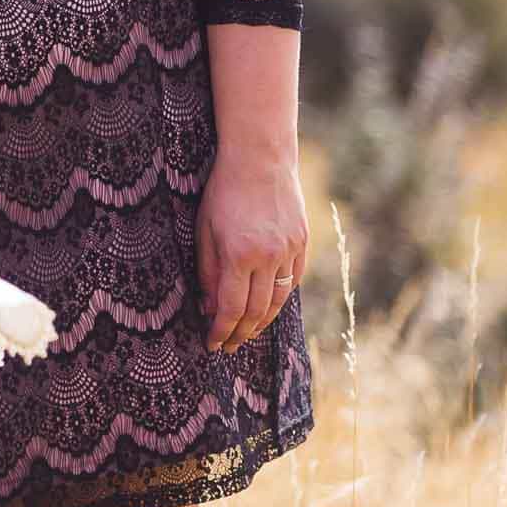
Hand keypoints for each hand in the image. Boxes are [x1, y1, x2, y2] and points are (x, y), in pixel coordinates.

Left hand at [196, 147, 308, 353]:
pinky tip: (268, 307)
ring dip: (262, 322)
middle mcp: (268, 258)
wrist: (261, 159)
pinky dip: (280, 298)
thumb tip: (208, 307)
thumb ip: (206, 270)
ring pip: (278, 300)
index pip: (230, 308)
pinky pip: (292, 281)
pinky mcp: (302, 244)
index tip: (212, 345)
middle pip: (256, 311)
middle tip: (229, 346)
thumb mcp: (204, 229)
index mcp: (239, 255)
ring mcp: (289, 252)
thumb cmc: (223, 191)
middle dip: (241, 333)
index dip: (221, 331)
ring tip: (247, 334)